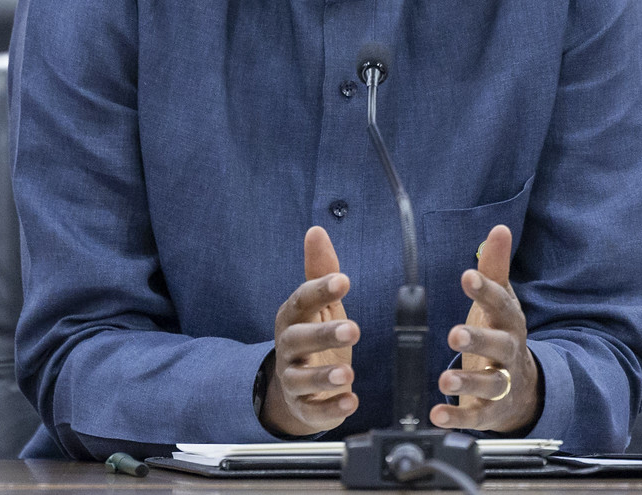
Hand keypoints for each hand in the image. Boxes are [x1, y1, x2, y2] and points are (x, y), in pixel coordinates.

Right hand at [261, 225, 360, 435]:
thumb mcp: (318, 305)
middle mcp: (288, 347)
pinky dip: (330, 408)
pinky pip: (314, 409)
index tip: (343, 281)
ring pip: (302, 378)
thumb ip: (320, 271)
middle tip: (353, 329)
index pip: (301, 301)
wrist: (296, 387)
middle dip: (324, 334)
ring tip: (348, 375)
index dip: (320, 290)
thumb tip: (316, 231)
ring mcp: (293, 378)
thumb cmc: (312, 336)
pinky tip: (350, 402)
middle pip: (299, 339)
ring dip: (323, 377)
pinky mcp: (304, 406)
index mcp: (293, 317)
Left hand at [432, 223, 540, 432]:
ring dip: (468, 383)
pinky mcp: (491, 411)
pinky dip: (457, 417)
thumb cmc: (503, 335)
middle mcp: (509, 353)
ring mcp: (502, 384)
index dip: (485, 290)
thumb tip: (499, 229)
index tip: (467, 276)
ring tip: (445, 379)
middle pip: (498, 346)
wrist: (525, 389)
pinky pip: (475, 416)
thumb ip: (495, 268)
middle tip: (455, 335)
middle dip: (479, 340)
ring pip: (490, 384)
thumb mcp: (502, 301)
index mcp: (509, 322)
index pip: (500, 304)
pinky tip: (436, 415)